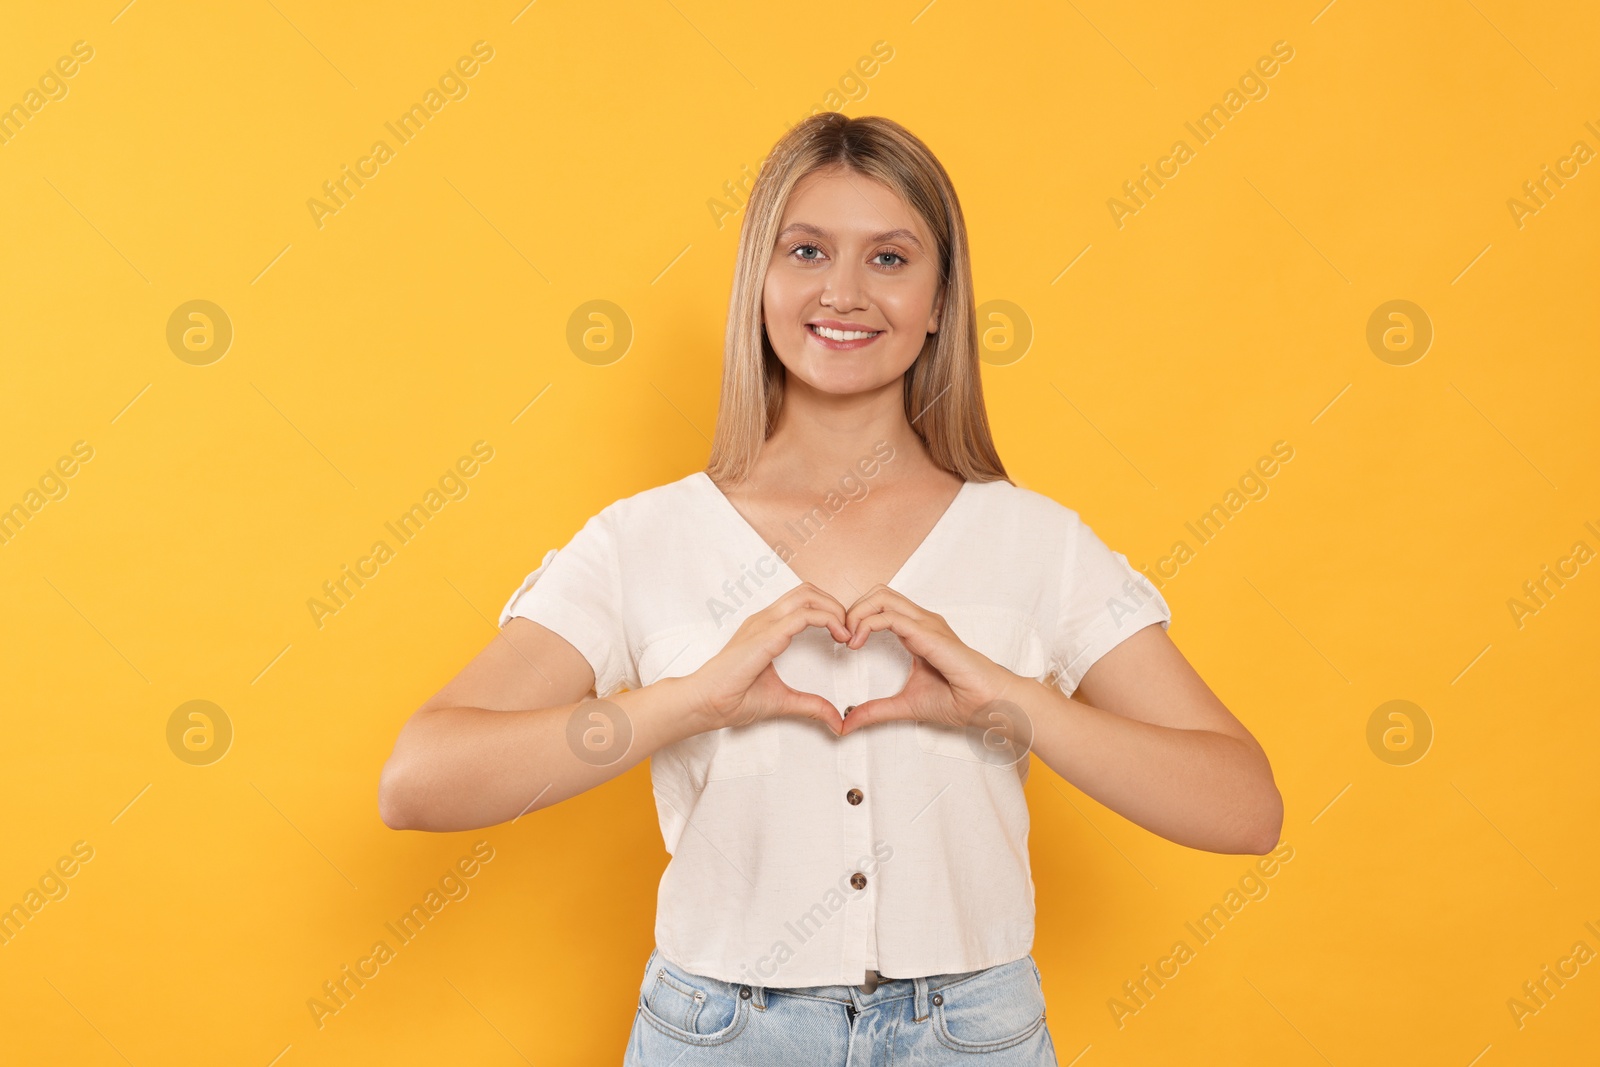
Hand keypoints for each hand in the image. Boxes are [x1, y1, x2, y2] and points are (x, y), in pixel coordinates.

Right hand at [680, 583, 850, 735]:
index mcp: (766, 628)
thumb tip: (837, 721)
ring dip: (834, 609)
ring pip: (807, 595)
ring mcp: (764, 623)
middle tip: (849, 631)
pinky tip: (839, 637)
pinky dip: (828, 620)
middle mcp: (765, 619)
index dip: (828, 612)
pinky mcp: (765, 634)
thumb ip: (811, 706)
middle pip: (807, 591)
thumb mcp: (782, 701)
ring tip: (846, 632)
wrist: (704, 703)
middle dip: (835, 605)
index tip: (844, 637)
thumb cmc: (731, 699)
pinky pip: (803, 615)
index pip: (802, 602)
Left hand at [836, 585, 1027, 744]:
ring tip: (847, 640)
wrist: (988, 704)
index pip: (880, 606)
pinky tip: (856, 644)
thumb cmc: (959, 700)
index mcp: (916, 631)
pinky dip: (866, 624)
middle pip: (877, 592)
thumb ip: (875, 711)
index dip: (856, 618)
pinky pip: (890, 616)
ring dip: (856, 613)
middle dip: (852, 609)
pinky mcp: (929, 633)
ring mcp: (926, 623)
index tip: (842, 644)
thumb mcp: (904, 706)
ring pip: (880, 596)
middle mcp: (920, 621)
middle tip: (840, 638)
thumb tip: (846, 723)